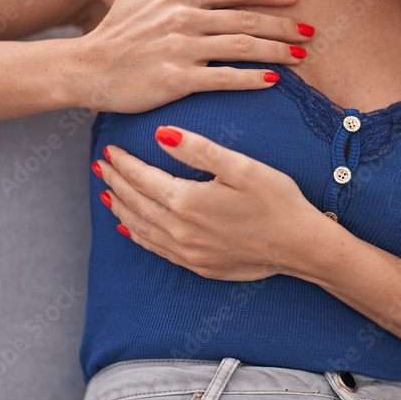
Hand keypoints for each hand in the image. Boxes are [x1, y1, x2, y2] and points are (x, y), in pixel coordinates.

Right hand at [70, 0, 314, 113]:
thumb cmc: (115, 30)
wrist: (87, 67)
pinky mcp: (176, 79)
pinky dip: (251, 79)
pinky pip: (223, 78)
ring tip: (301, 58)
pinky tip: (273, 82)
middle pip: (247, 19)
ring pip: (241, 47)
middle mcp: (185, 18)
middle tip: (309, 33)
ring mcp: (181, 49)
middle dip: (283, 26)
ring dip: (276, 52)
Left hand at [92, 124, 319, 281]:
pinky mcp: (198, 266)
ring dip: (121, 209)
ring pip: (141, 228)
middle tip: (100, 168)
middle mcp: (180, 230)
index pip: (143, 178)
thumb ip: (198, 150)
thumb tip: (160, 134)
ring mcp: (187, 252)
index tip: (110, 150)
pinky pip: (156, 249)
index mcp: (187, 201)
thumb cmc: (277, 201)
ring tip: (106, 194)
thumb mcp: (241, 167)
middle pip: (136, 203)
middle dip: (116, 183)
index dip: (124, 163)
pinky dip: (138, 236)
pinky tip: (130, 229)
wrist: (299, 246)